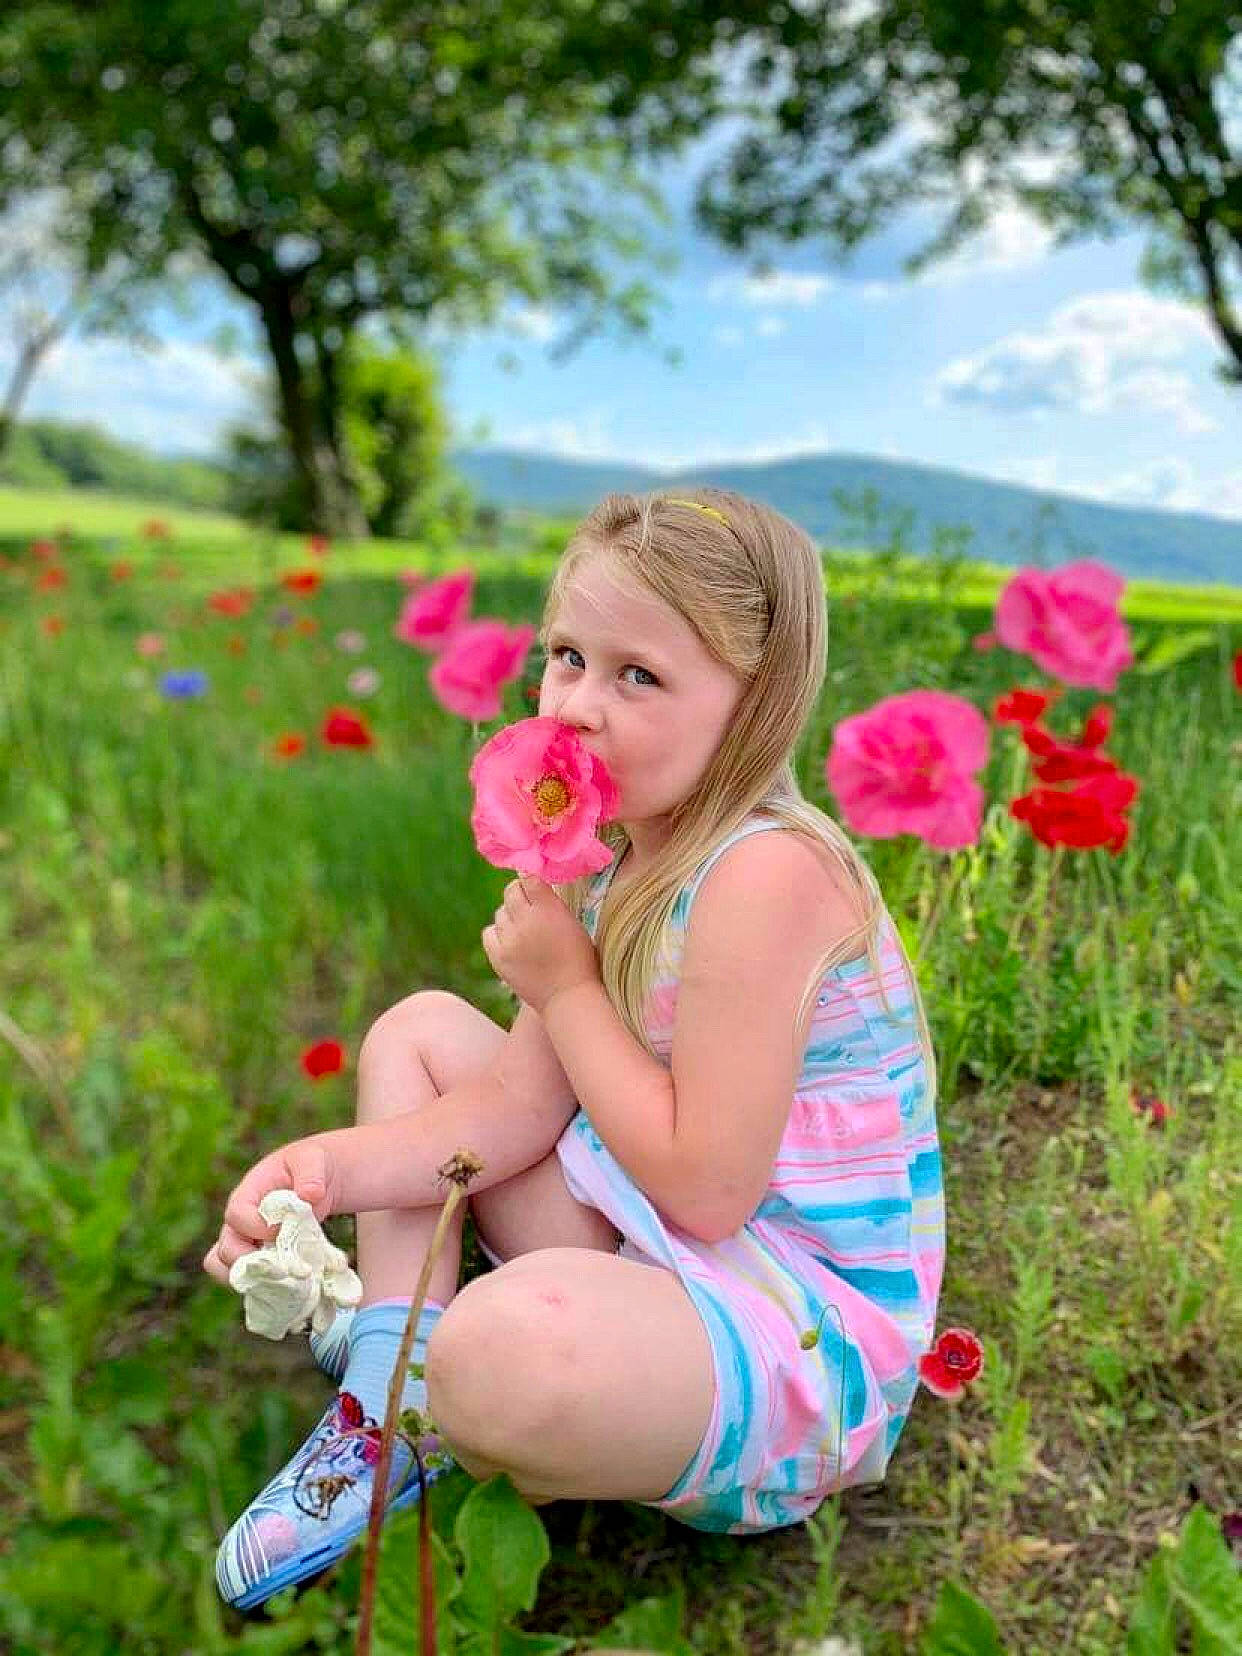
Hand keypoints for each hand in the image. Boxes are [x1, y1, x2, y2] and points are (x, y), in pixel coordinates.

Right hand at [202, 1137, 339, 1285]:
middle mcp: (241, 1221)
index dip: (256, 1227)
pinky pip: (248, 1280)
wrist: (321, 1179)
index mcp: (248, 1193)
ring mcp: (248, 1242)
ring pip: (226, 1270)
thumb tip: (309, 1196)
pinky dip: (262, 1288)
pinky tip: (287, 1289)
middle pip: (225, 1249)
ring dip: (251, 1281)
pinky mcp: (261, 1258)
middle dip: (250, 1263)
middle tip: (283, 1268)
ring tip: (281, 1282)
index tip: (282, 1231)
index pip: (236, 1215)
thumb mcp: (315, 1161)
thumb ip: (311, 1176)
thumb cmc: (312, 1166)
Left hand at [480, 875, 599, 1015]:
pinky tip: (510, 940)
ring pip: (500, 912)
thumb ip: (551, 904)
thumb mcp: (573, 923)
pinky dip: (498, 933)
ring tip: (524, 929)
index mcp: (548, 909)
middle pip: (511, 891)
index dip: (531, 879)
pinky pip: (489, 933)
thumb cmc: (579, 959)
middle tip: (529, 905)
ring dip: (510, 915)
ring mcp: (509, 940)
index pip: (529, 878)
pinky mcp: (498, 957)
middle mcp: (525, 921)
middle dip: (520, 894)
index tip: (535, 884)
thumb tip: (534, 884)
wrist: (568, 997)